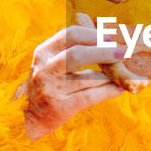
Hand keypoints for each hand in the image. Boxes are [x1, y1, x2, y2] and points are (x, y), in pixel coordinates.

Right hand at [16, 16, 125, 138]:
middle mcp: (46, 69)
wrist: (25, 115)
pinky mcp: (60, 107)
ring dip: (111, 75)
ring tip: (124, 72)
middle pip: (77, 54)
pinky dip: (109, 91)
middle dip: (103, 52)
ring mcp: (52, 89)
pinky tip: (120, 88)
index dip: (93, 34)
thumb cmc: (46, 84)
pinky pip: (91, 96)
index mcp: (44, 52)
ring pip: (88, 78)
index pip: (70, 35)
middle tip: (121, 52)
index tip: (110, 38)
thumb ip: (71, 51)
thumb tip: (108, 42)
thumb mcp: (50, 63)